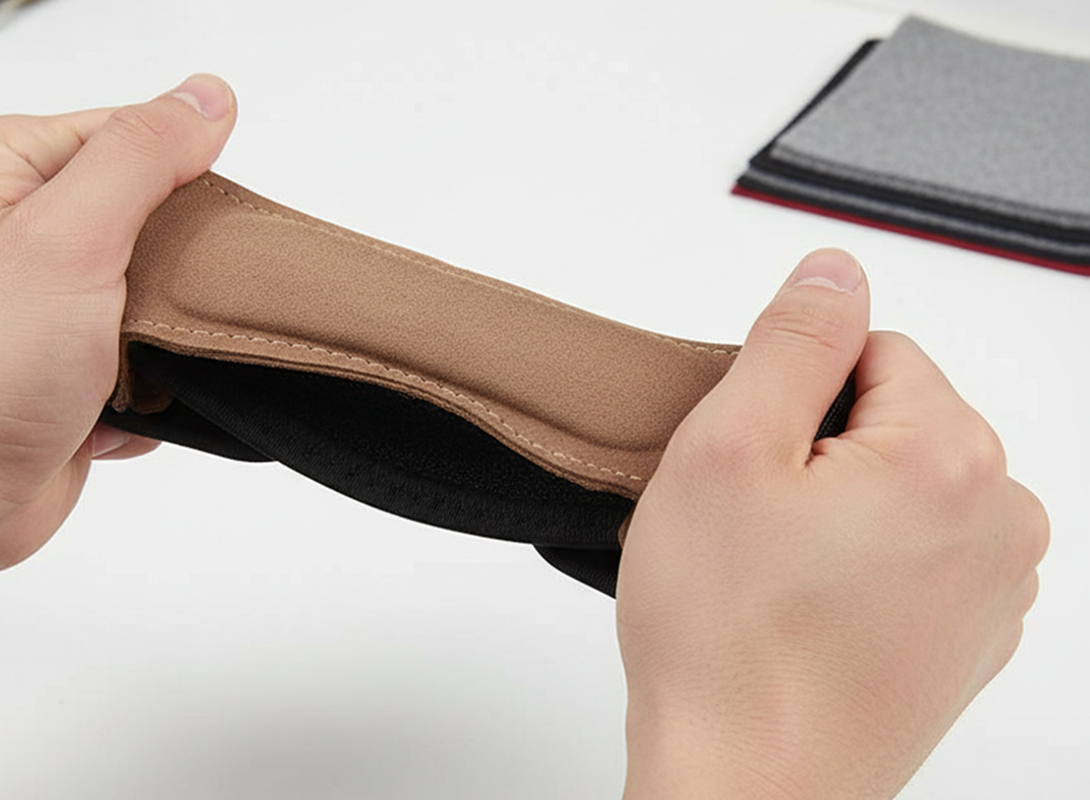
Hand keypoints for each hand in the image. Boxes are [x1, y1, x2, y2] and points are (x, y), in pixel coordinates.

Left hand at [0, 75, 235, 721]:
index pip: (139, 136)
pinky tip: (113, 405)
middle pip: (159, 215)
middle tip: (162, 309)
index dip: (185, 186)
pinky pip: (152, 355)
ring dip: (171, 337)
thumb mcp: (68, 237)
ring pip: (163, 291)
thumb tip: (207, 97)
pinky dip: (152, 385)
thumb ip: (143, 156)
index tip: (195, 239)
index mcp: (7, 164)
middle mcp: (21, 222)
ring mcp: (47, 294)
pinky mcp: (69, 358)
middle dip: (181, 272)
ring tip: (134, 364)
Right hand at [616, 250, 1047, 799]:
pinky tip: (804, 610)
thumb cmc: (728, 639)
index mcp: (952, 457)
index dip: (788, 397)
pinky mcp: (968, 636)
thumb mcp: (728, 449)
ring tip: (776, 575)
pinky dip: (857, 561)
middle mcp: (1000, 519)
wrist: (744, 785)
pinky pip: (909, 549)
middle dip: (814, 450)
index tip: (752, 466)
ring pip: (896, 484)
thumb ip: (792, 339)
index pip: (871, 350)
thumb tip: (836, 270)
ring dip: (834, 508)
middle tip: (753, 526)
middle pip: (890, 417)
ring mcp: (993, 587)